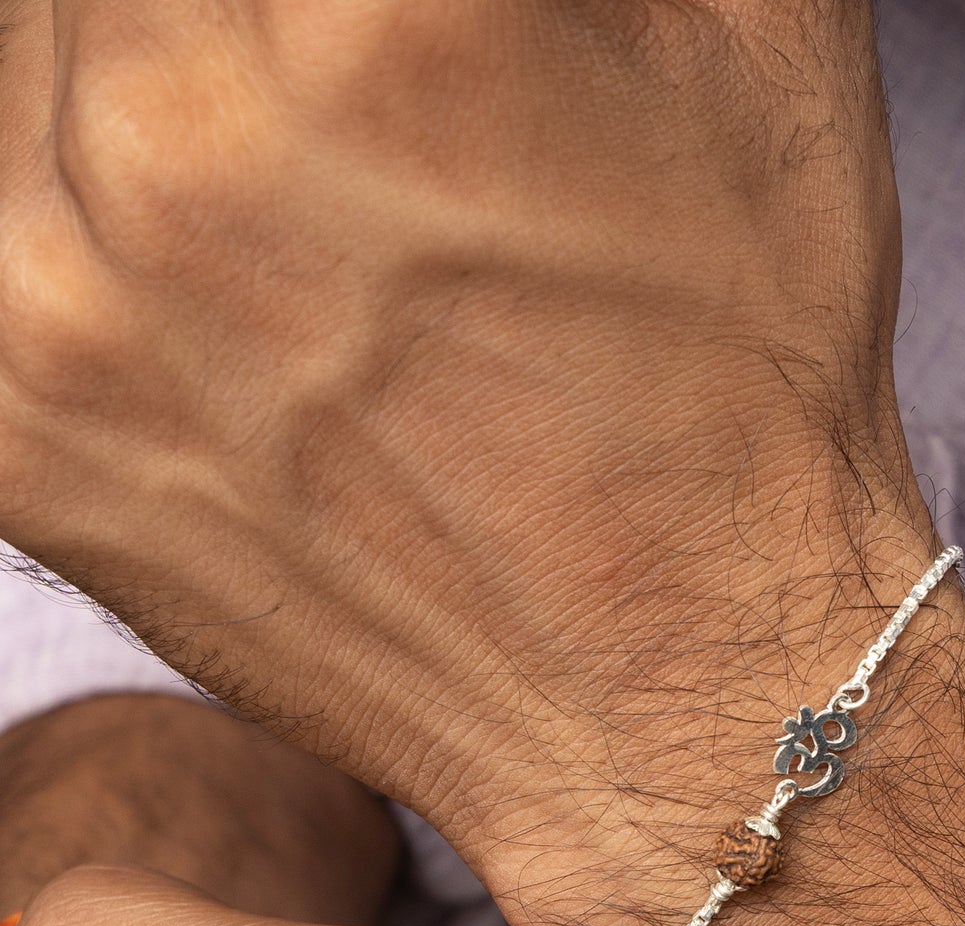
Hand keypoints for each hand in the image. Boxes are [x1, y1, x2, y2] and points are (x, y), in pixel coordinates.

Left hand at [0, 0, 920, 883]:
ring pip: (24, 40)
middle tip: (331, 88)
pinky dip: (69, 166)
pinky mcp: (14, 429)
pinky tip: (214, 242)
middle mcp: (184, 145)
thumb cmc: (743, 383)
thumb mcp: (755, 36)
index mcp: (389, 12)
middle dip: (244, 14)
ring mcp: (59, 301)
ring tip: (291, 162)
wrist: (678, 685)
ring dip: (135, 50)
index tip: (381, 31)